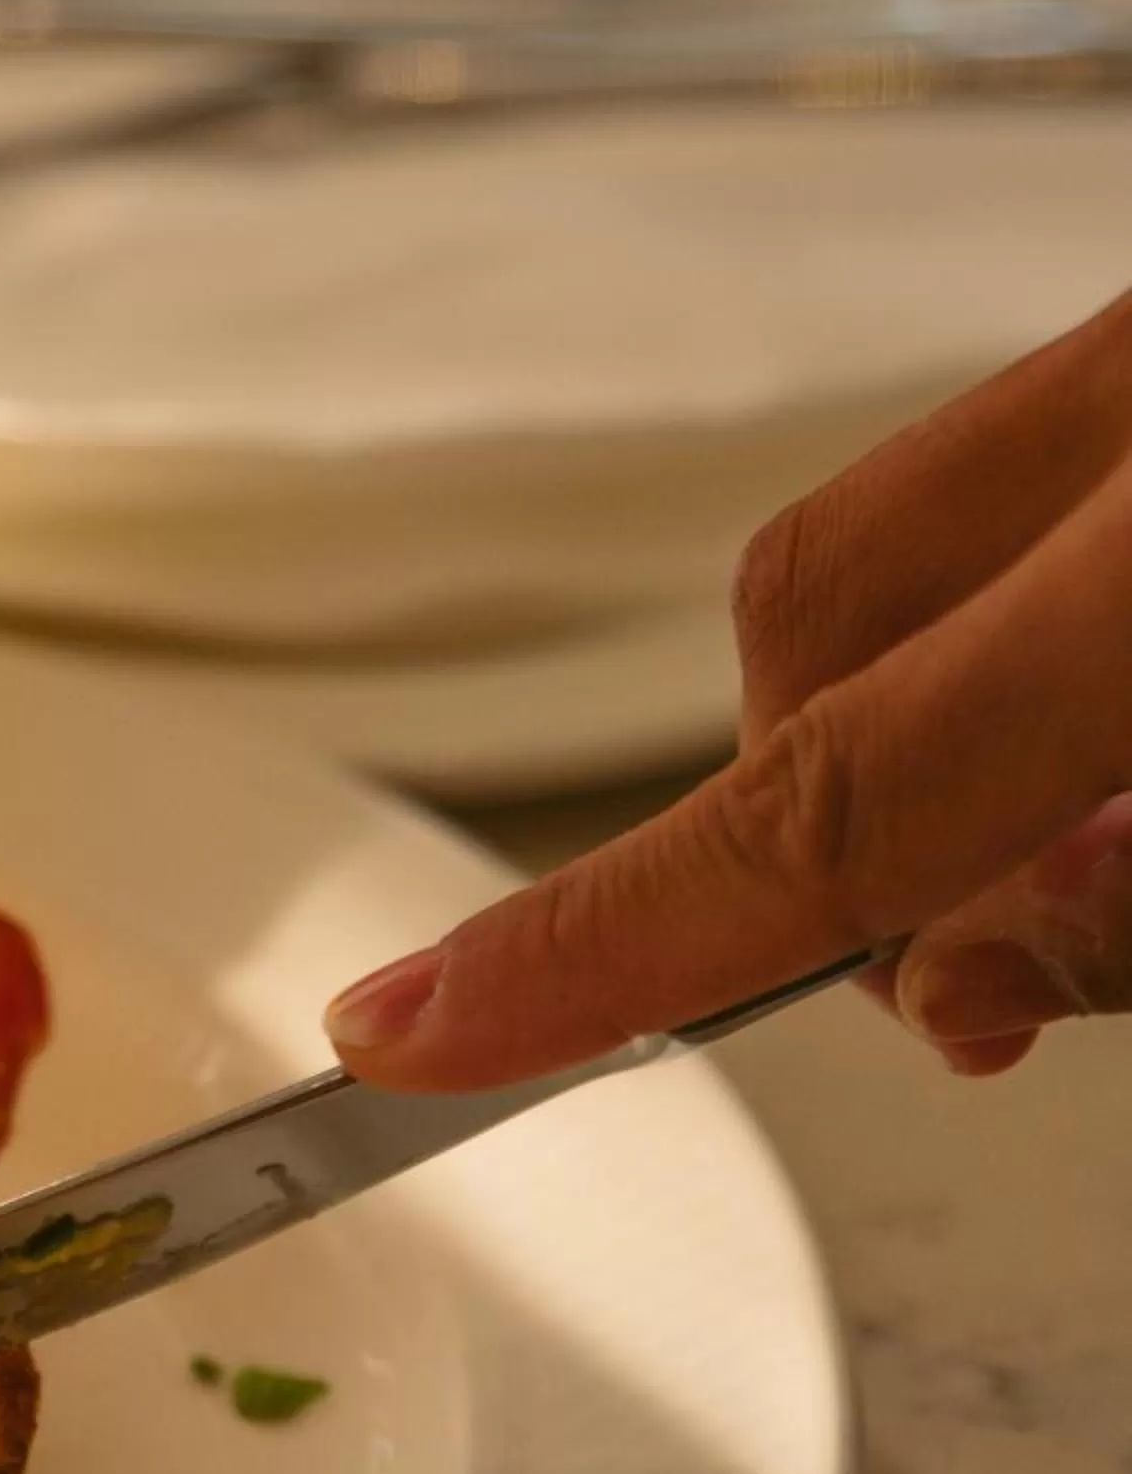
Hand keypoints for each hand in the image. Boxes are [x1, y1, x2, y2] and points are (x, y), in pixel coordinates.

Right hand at [321, 288, 1131, 1088]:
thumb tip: (963, 980)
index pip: (826, 796)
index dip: (596, 940)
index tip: (411, 1024)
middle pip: (805, 612)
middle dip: (809, 813)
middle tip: (962, 966)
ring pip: (887, 518)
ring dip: (912, 701)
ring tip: (1068, 835)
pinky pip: (1011, 448)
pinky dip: (1019, 596)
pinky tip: (1098, 685)